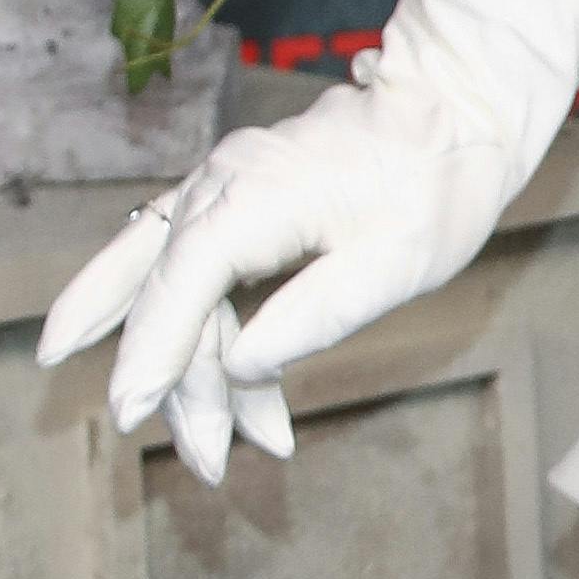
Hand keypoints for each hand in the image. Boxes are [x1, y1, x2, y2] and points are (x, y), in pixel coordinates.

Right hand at [31, 85, 529, 486]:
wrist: (452, 112)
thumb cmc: (433, 187)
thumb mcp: (394, 265)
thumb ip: (316, 314)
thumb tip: (240, 365)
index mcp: (250, 200)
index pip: (176, 289)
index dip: (150, 358)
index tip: (126, 417)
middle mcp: (217, 188)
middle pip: (172, 303)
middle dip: (186, 390)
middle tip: (212, 466)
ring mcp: (216, 190)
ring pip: (171, 292)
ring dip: (196, 371)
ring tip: (252, 439)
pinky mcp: (228, 200)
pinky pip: (170, 264)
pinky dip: (169, 324)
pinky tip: (158, 376)